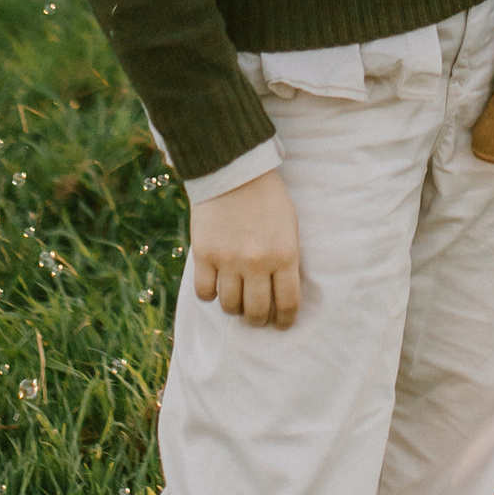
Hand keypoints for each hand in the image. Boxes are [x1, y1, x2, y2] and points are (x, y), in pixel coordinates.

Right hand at [189, 166, 303, 326]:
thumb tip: (281, 294)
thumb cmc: (267, 199)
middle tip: (256, 316)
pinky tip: (214, 285)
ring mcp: (229, 260)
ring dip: (233, 307)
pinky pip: (204, 293)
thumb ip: (287, 260)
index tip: (280, 323)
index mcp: (285, 255)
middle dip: (257, 320)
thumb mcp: (289, 227)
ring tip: (235, 298)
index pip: (287, 304)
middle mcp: (257, 263)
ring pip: (229, 306)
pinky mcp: (204, 254)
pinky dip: (209, 294)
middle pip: (256, 312)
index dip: (284, 321)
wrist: (233, 171)